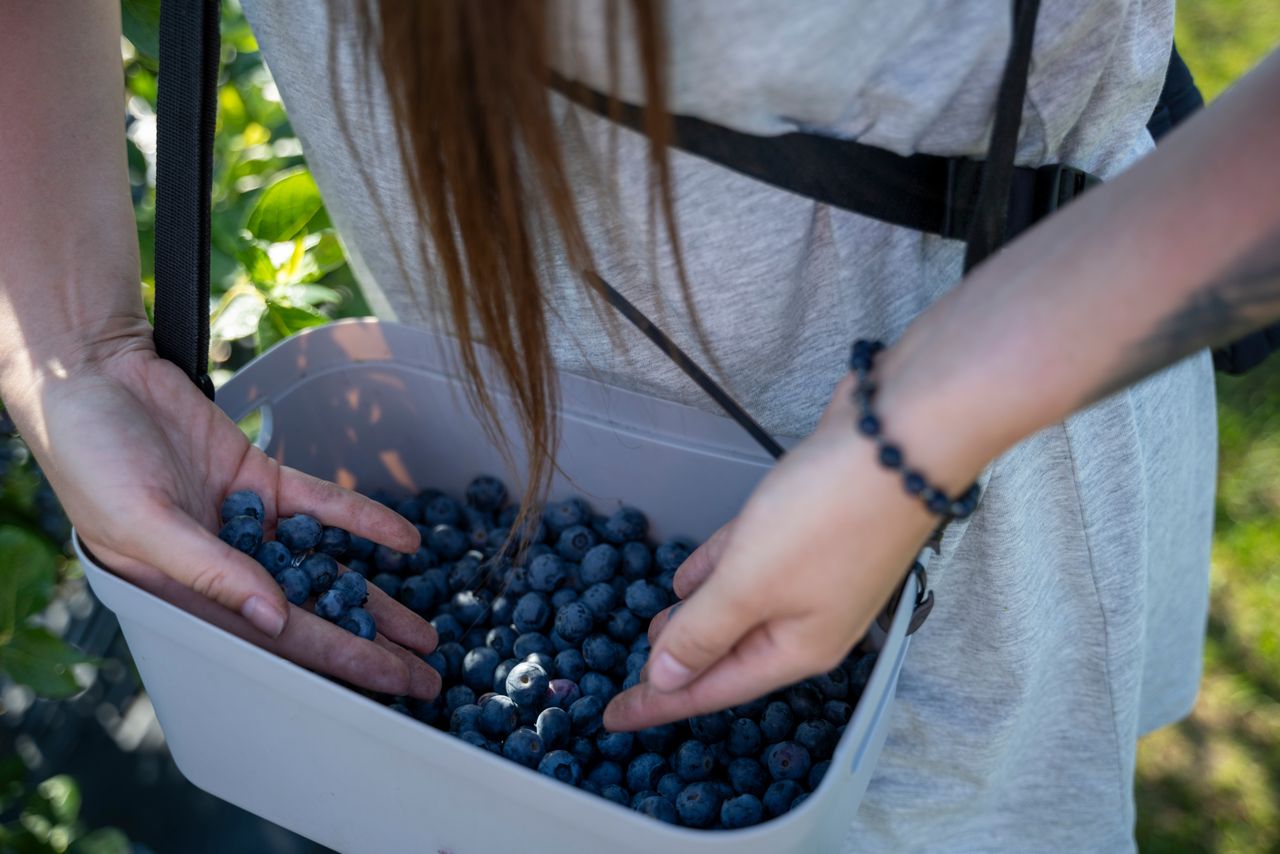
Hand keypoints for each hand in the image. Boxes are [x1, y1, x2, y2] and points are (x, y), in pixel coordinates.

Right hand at [9, 341, 439, 699]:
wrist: (93, 374)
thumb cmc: (91, 455)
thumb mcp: (141, 521)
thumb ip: (209, 572)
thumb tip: (274, 620)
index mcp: (185, 593)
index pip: (275, 640)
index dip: (336, 662)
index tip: (390, 682)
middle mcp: (222, 568)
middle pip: (311, 615)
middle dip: (369, 645)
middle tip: (428, 674)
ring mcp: (246, 524)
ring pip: (324, 568)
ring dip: (376, 598)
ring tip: (426, 630)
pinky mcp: (259, 481)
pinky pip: (322, 507)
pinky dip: (363, 522)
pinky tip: (406, 541)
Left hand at [604, 373, 971, 730]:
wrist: (902, 438)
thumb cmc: (827, 519)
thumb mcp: (750, 583)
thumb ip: (703, 630)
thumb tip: (665, 677)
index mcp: (797, 647)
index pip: (714, 688)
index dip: (660, 703)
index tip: (614, 718)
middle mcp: (809, 619)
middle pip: (728, 653)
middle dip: (681, 665)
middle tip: (629, 677)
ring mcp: (811, 572)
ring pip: (738, 607)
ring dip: (695, 618)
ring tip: (653, 625)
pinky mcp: (808, 527)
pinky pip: (748, 563)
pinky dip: (715, 572)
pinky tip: (686, 575)